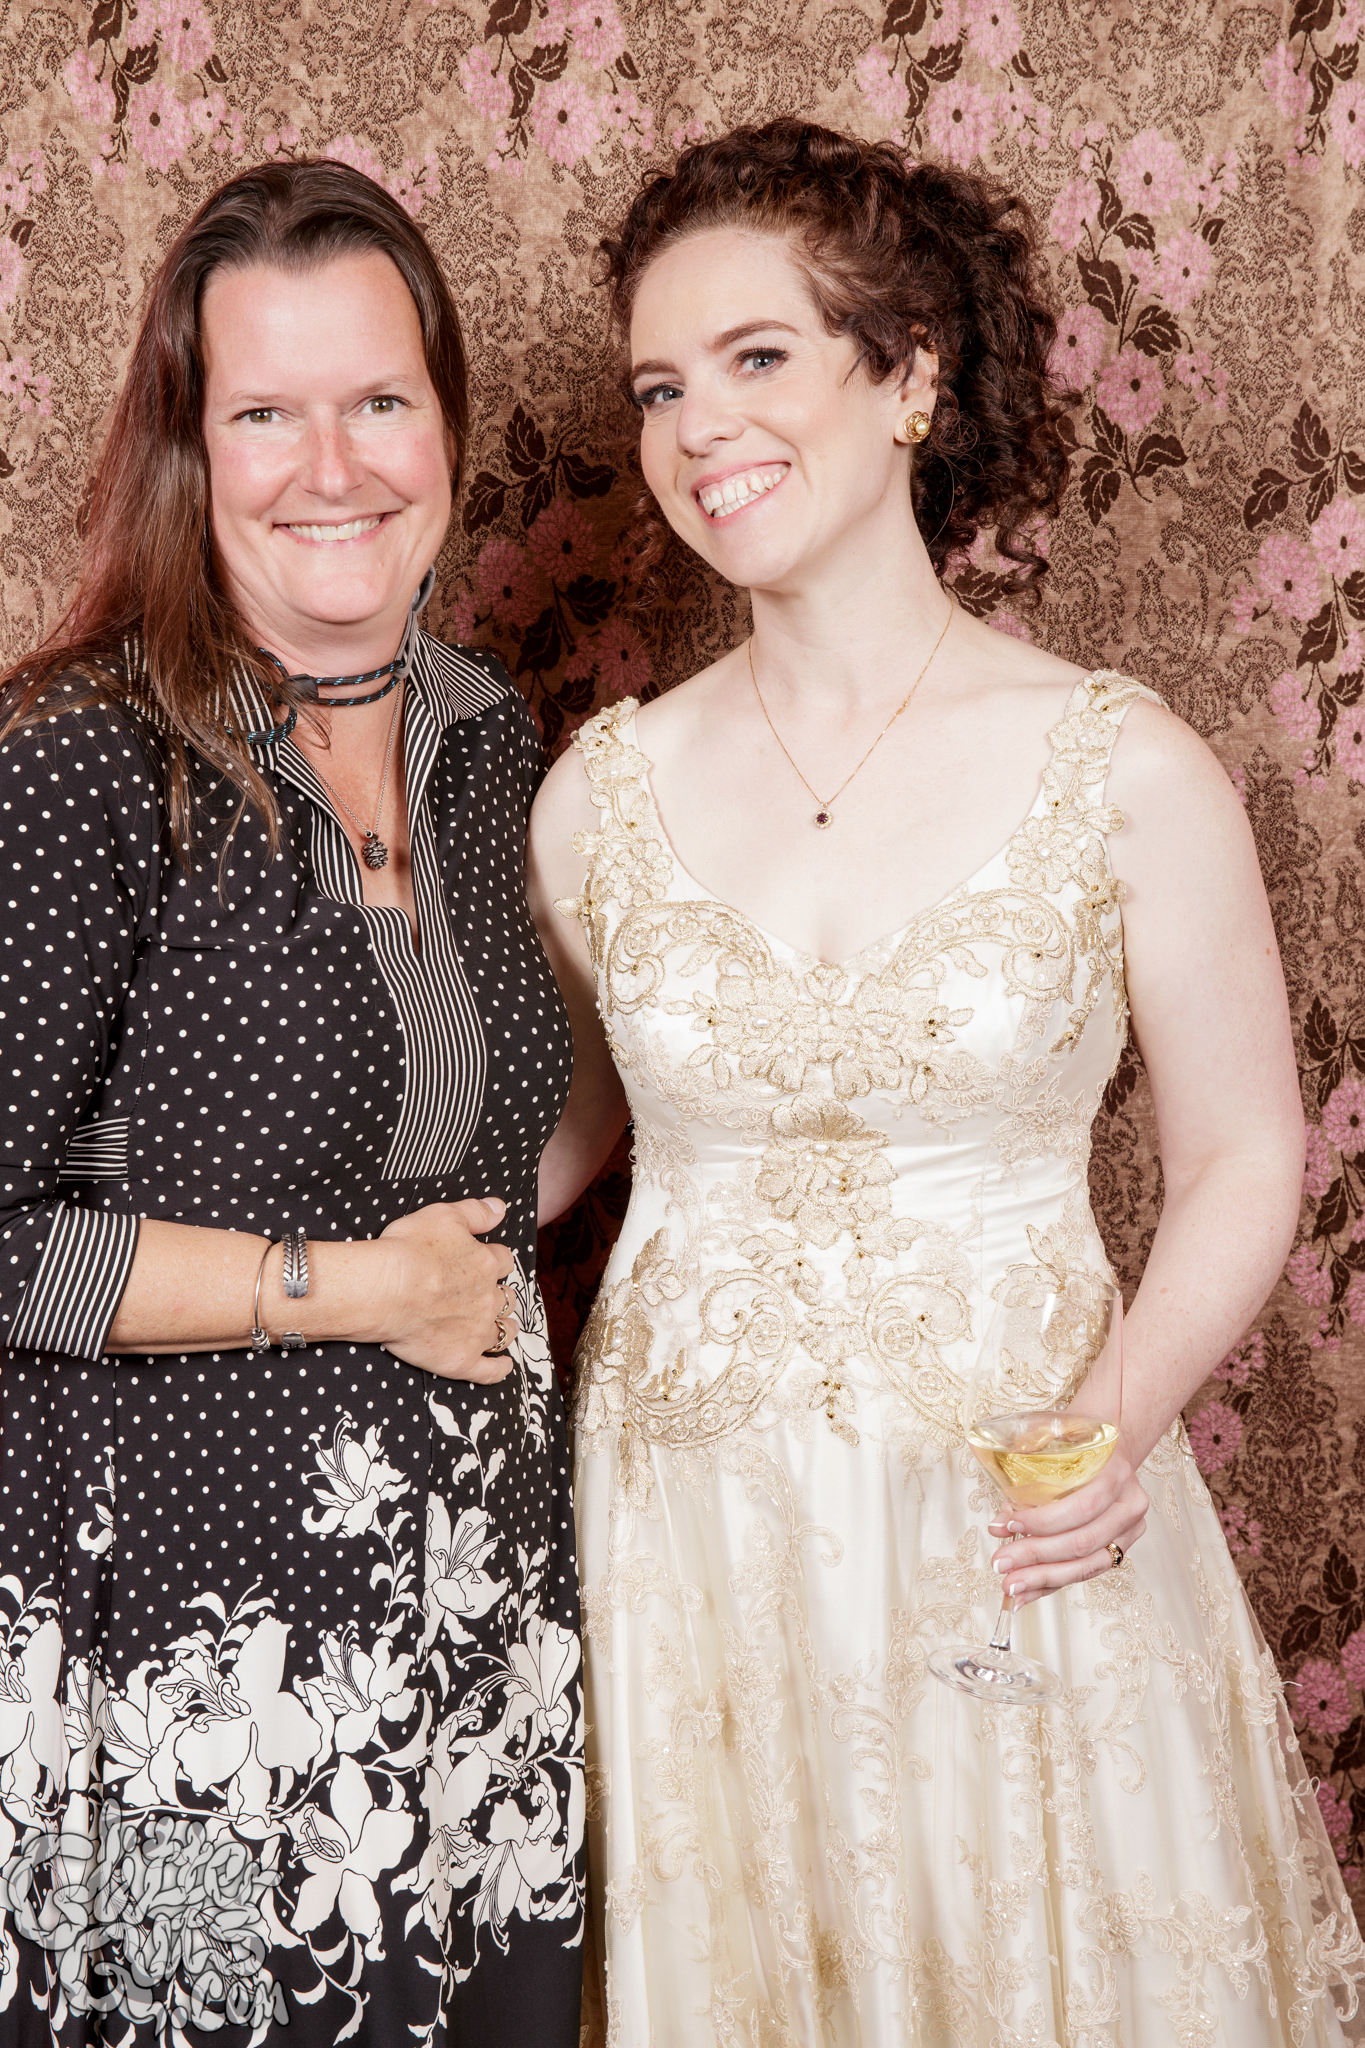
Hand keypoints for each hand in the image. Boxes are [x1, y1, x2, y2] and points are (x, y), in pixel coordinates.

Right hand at [371, 1197, 518, 1383]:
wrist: (385, 1290)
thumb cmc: (408, 1250)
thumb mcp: (443, 1216)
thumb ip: (475, 1212)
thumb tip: (501, 1208)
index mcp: (485, 1264)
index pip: (502, 1260)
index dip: (495, 1261)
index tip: (488, 1262)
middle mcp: (488, 1298)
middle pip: (507, 1297)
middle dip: (502, 1296)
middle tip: (492, 1297)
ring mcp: (477, 1331)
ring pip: (504, 1331)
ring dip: (505, 1328)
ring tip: (503, 1328)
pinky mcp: (462, 1359)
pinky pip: (489, 1371)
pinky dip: (499, 1369)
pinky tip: (503, 1366)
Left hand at [986, 1438, 1148, 1606]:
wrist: (1113, 1441)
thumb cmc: (1079, 1438)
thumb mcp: (1054, 1443)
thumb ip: (1026, 1482)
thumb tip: (998, 1526)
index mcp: (1118, 1473)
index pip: (1082, 1506)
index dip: (1044, 1521)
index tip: (1009, 1526)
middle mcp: (1130, 1505)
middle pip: (1082, 1541)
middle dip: (1036, 1556)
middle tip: (1000, 1564)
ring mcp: (1129, 1530)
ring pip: (1087, 1565)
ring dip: (1043, 1578)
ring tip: (1010, 1586)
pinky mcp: (1120, 1548)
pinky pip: (1084, 1572)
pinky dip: (1052, 1585)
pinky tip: (1027, 1594)